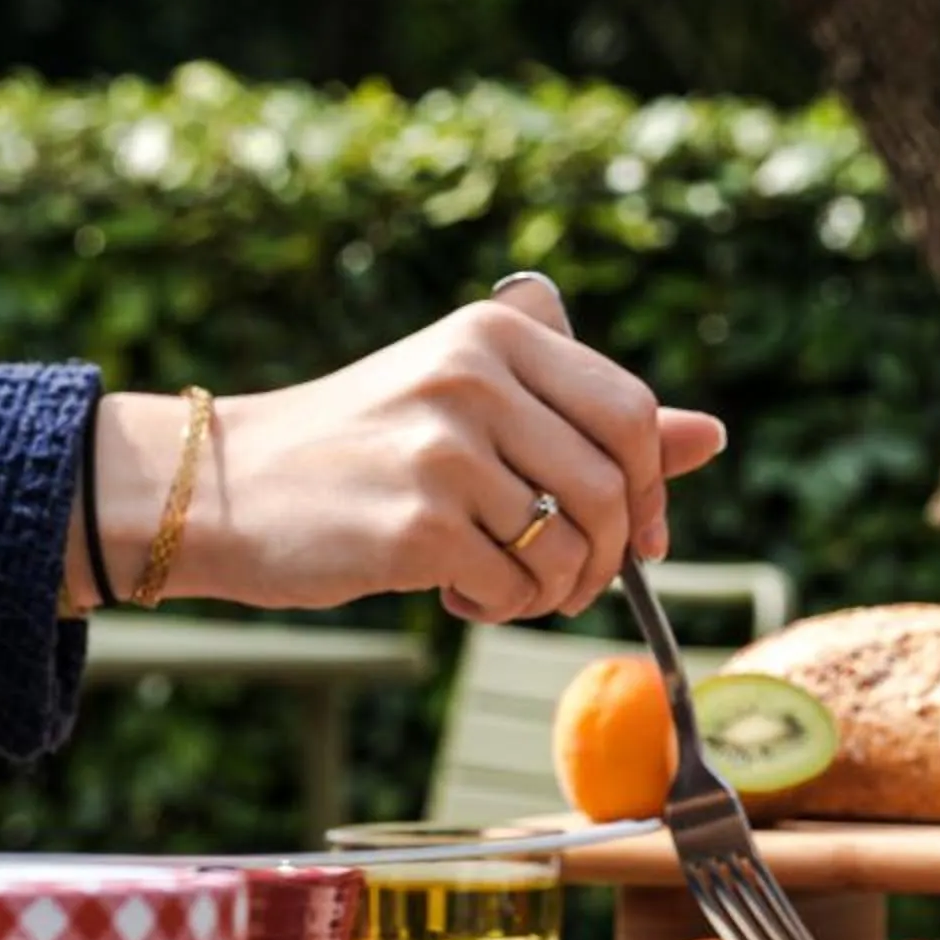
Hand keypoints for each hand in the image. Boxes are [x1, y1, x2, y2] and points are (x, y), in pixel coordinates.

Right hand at [87, 302, 726, 622]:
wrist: (227, 487)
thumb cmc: (365, 448)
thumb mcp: (476, 405)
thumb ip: (590, 418)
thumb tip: (713, 435)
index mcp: (498, 334)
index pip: (632, 412)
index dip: (651, 486)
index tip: (642, 534)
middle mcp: (476, 377)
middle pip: (612, 485)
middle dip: (610, 551)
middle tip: (568, 577)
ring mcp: (445, 449)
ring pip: (570, 546)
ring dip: (552, 589)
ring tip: (501, 581)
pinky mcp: (415, 523)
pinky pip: (513, 588)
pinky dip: (497, 606)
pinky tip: (447, 588)